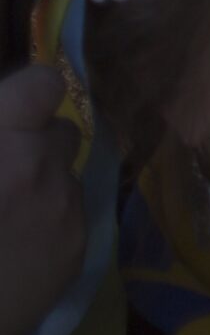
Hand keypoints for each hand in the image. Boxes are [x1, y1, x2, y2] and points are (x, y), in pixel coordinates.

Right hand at [0, 64, 82, 334]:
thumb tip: (6, 113)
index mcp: (4, 142)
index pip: (43, 85)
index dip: (29, 93)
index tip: (14, 110)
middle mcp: (42, 167)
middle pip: (61, 130)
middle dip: (35, 144)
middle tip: (3, 171)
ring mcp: (65, 210)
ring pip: (66, 175)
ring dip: (43, 183)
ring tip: (5, 215)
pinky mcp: (78, 248)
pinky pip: (72, 215)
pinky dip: (49, 220)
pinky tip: (16, 246)